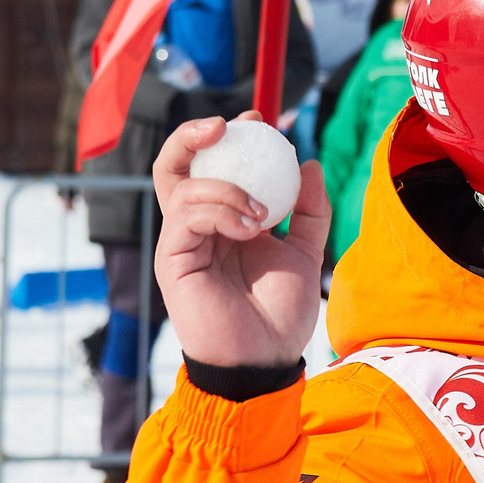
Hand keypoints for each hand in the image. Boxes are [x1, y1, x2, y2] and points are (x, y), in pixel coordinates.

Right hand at [150, 113, 330, 368]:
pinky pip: (186, 215)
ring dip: (227, 187)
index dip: (232, 136)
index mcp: (223, 220)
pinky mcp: (173, 260)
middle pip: (175, 164)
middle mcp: (196, 226)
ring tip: (263, 214)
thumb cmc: (280, 314)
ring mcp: (182, 242)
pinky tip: (250, 228)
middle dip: (195, 134)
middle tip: (230, 126)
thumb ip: (308, 210)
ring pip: (183, 185)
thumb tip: (310, 164)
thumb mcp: (305, 253)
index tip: (263, 122)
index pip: (212, 165)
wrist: (267, 360)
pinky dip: (220, 210)